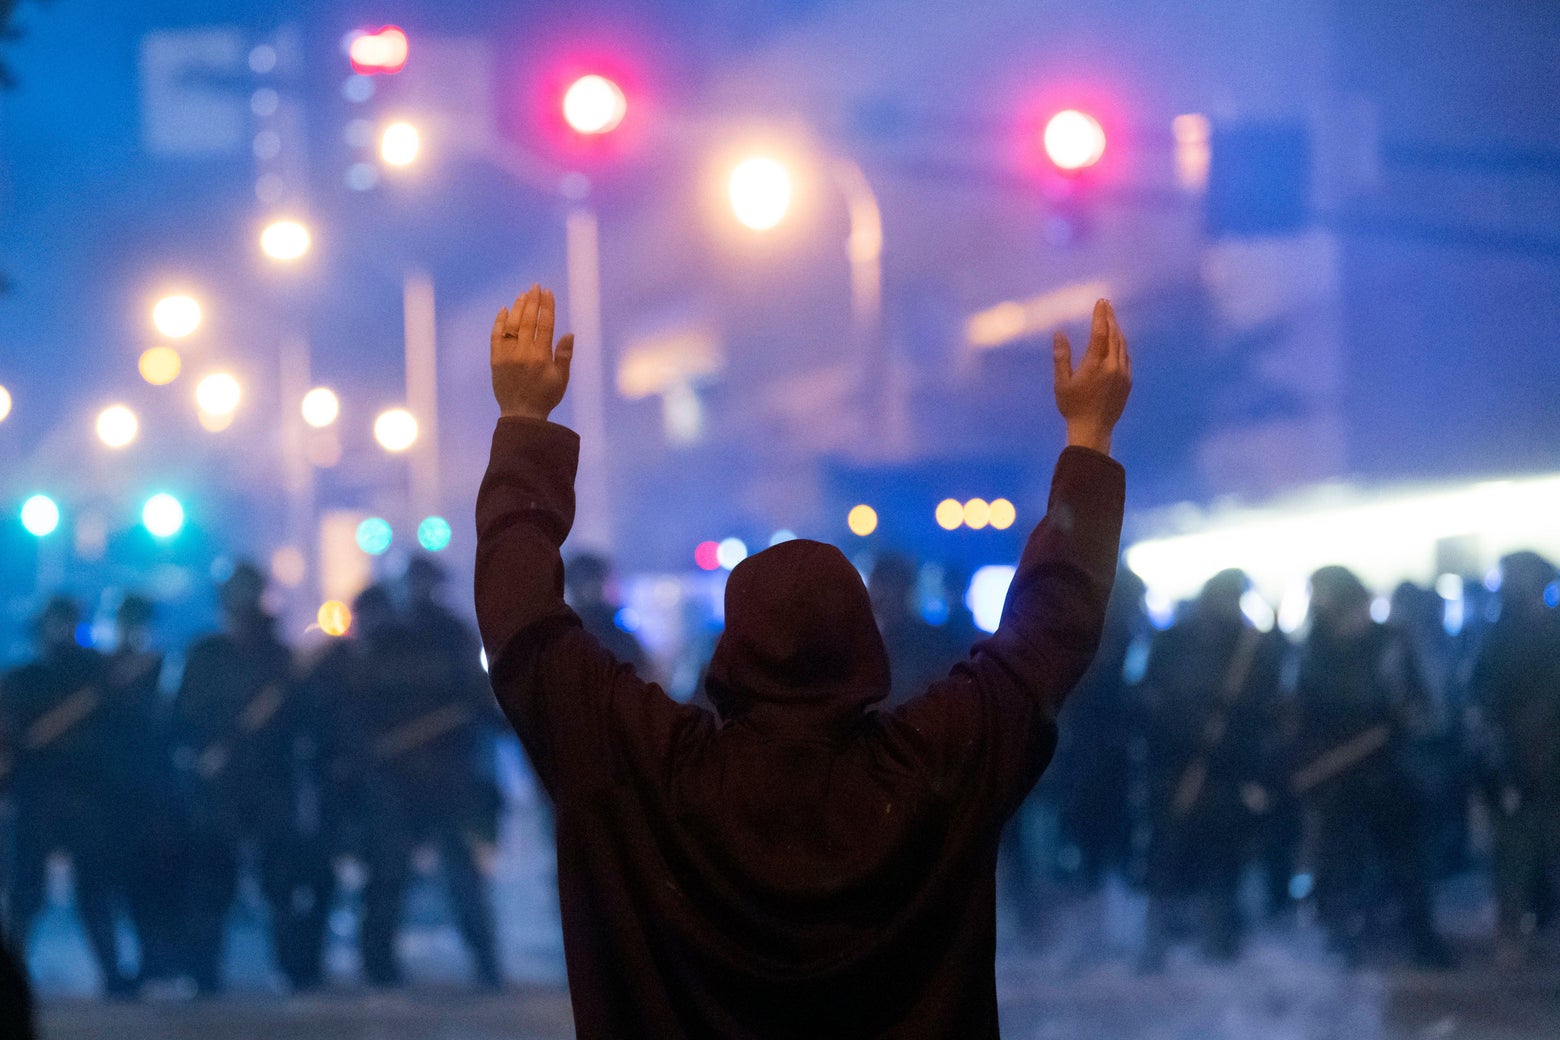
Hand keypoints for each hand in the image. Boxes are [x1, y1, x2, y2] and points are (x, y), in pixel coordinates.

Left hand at [491, 284, 574, 420]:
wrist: (521, 414)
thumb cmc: (545, 397)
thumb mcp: (561, 378)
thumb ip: (564, 355)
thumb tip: (569, 333)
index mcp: (541, 356)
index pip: (545, 324)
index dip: (547, 306)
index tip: (548, 292)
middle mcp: (524, 352)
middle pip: (528, 320)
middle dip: (533, 301)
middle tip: (535, 286)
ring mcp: (508, 354)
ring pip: (512, 324)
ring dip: (518, 307)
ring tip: (523, 294)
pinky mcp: (496, 359)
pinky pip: (496, 336)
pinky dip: (499, 322)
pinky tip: (504, 310)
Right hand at [1053, 298, 1131, 453]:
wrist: (1093, 430)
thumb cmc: (1073, 407)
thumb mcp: (1061, 383)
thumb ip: (1061, 357)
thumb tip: (1058, 333)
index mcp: (1095, 364)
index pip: (1100, 332)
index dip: (1100, 315)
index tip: (1100, 302)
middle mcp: (1112, 366)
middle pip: (1114, 335)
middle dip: (1110, 318)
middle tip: (1107, 304)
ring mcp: (1123, 373)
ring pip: (1122, 345)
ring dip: (1117, 330)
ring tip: (1112, 319)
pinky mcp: (1128, 381)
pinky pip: (1126, 356)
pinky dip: (1122, 345)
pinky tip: (1118, 342)